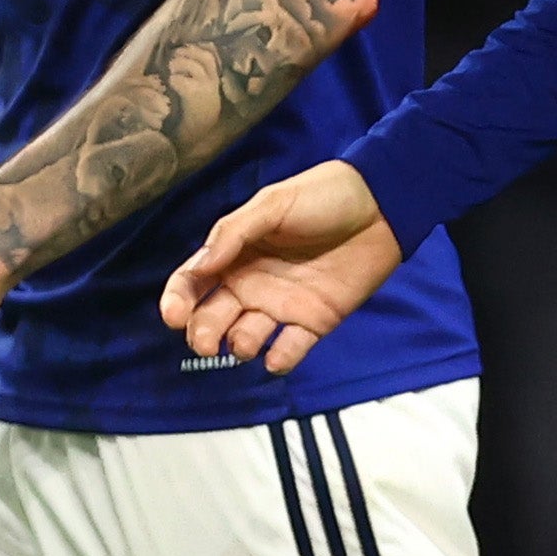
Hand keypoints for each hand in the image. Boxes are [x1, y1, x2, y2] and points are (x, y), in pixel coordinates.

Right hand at [161, 161, 400, 373]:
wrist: (382, 206)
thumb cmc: (323, 196)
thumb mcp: (272, 204)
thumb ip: (233, 234)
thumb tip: (198, 267)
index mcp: (235, 255)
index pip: (193, 283)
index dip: (177, 301)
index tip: (174, 316)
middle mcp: (251, 284)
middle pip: (213, 318)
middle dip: (202, 334)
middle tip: (204, 343)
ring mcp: (282, 306)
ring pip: (245, 338)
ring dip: (239, 345)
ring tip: (247, 341)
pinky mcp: (314, 322)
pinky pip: (289, 349)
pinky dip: (279, 359)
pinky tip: (276, 358)